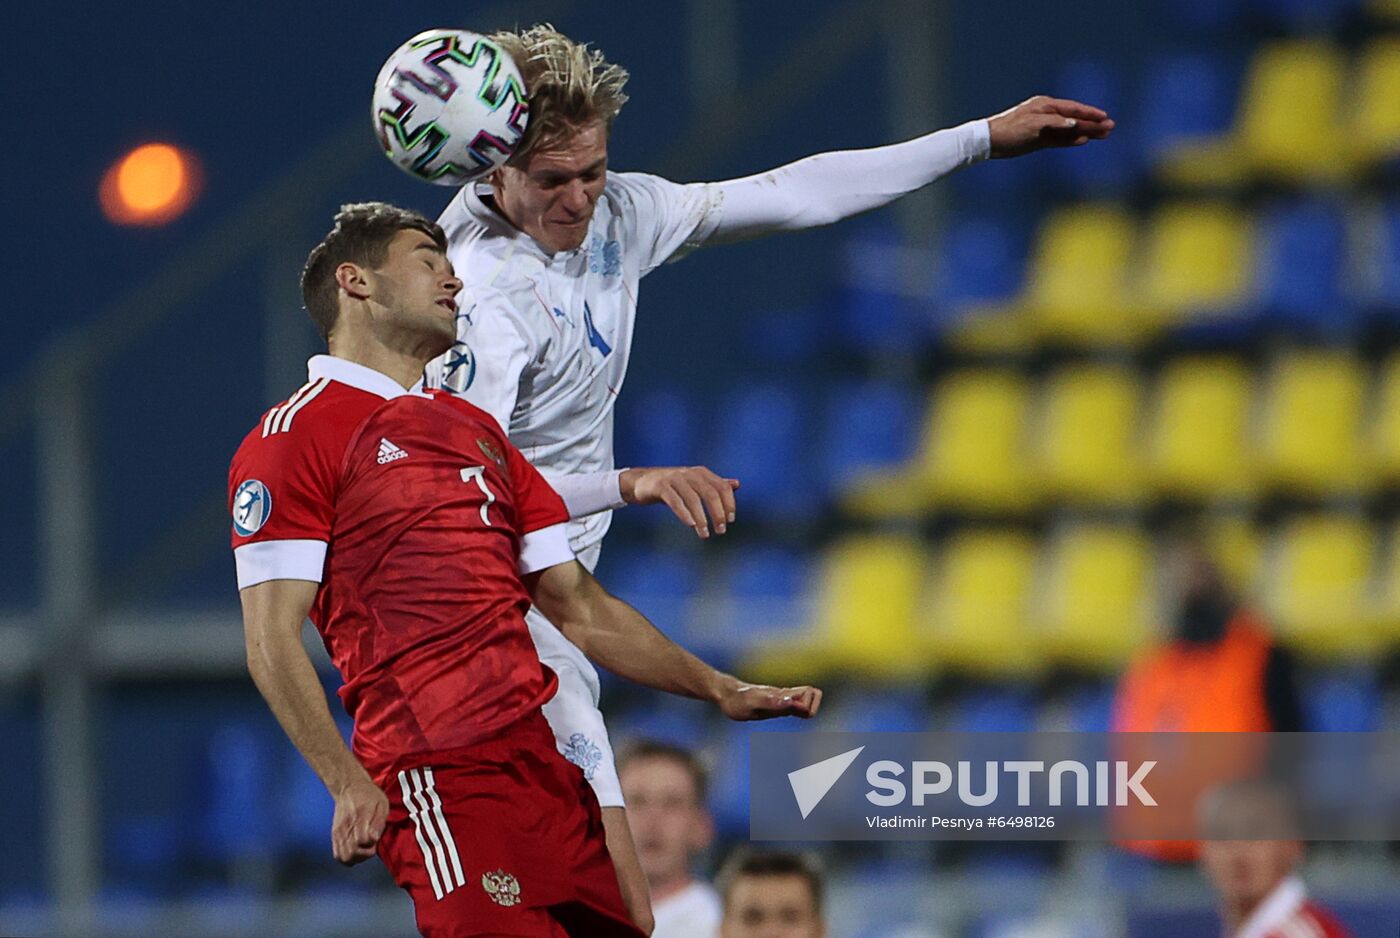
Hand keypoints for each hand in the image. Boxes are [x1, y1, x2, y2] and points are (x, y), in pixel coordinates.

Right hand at [331, 773, 388, 865]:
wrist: (349, 787)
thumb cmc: (369, 795)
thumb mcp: (381, 803)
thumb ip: (379, 822)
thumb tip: (374, 838)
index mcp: (360, 816)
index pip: (363, 841)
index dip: (372, 844)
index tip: (375, 838)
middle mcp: (347, 826)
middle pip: (352, 853)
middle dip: (365, 854)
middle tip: (371, 846)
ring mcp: (339, 832)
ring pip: (344, 858)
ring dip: (357, 858)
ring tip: (364, 849)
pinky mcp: (335, 835)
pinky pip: (338, 855)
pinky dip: (348, 858)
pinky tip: (356, 850)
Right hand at [620, 466, 739, 538]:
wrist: (643, 482)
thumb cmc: (673, 485)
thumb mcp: (695, 483)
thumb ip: (715, 485)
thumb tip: (737, 484)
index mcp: (701, 473)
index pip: (722, 487)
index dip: (729, 504)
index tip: (730, 521)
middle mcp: (690, 473)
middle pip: (710, 493)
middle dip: (717, 513)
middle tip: (720, 531)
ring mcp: (674, 478)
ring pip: (693, 499)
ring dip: (701, 518)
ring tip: (705, 534)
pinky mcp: (661, 486)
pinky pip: (675, 501)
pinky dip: (684, 513)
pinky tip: (691, 525)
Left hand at [718, 681, 822, 720]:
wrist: (725, 694)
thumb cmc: (737, 700)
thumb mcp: (753, 704)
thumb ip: (772, 703)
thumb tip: (792, 702)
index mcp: (782, 695)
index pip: (811, 694)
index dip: (810, 705)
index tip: (800, 712)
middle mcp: (784, 695)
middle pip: (812, 695)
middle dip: (813, 707)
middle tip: (799, 715)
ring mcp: (781, 698)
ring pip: (804, 700)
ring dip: (805, 709)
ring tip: (794, 717)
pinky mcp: (775, 703)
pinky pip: (794, 704)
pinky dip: (797, 710)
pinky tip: (785, 715)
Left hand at [987, 96, 1113, 157]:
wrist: (989, 142)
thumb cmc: (1010, 130)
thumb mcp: (1033, 125)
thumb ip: (1054, 124)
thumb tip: (1074, 124)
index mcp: (1045, 106)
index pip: (1073, 109)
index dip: (1089, 114)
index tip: (1105, 117)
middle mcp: (1047, 114)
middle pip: (1074, 119)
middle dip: (1093, 123)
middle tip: (1111, 128)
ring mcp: (1044, 128)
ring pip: (1069, 130)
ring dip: (1086, 132)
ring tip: (1103, 135)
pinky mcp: (1039, 140)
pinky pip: (1059, 140)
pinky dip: (1071, 141)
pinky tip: (1083, 141)